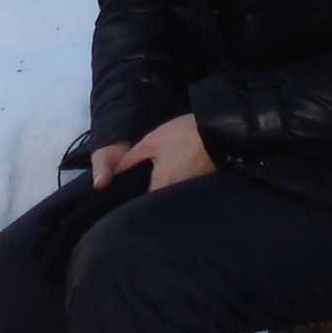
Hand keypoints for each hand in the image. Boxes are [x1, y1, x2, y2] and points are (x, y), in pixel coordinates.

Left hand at [94, 114, 214, 190]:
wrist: (215, 129)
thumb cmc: (181, 134)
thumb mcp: (151, 142)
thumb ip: (131, 159)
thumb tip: (116, 172)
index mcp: (162, 184)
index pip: (144, 203)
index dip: (135, 200)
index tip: (129, 196)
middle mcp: (177, 192)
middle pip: (159, 201)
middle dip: (151, 197)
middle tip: (143, 186)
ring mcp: (191, 190)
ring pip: (172, 196)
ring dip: (165, 192)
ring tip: (160, 178)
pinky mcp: (201, 184)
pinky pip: (185, 190)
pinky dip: (179, 185)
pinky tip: (177, 174)